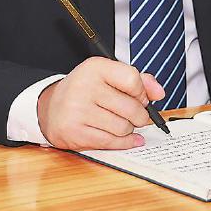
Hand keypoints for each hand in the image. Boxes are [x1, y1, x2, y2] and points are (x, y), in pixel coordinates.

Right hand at [36, 57, 164, 149]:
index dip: (143, 93)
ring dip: (128, 129)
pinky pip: (111, 142)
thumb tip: (159, 93)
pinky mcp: (74, 133)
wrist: (51, 108)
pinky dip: (124, 142)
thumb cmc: (86, 91)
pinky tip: (127, 138)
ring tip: (121, 123)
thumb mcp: (109, 76)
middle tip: (137, 116)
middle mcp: (84, 87)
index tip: (141, 98)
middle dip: (140, 116)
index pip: (132, 80)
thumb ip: (138, 80)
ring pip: (123, 127)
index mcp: (95, 68)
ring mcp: (78, 111)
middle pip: (131, 108)